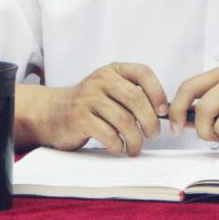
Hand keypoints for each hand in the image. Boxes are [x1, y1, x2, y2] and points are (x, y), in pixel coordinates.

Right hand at [43, 63, 166, 155]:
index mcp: (113, 70)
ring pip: (124, 120)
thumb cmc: (90, 105)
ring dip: (135, 139)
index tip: (163, 111)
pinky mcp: (79, 118)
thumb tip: (164, 112)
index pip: (143, 73)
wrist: (53, 112)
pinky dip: (118, 146)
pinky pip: (108, 134)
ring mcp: (88, 98)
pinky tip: (119, 149)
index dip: (158, 92)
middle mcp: (101, 79)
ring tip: (136, 147)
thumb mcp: (110, 90)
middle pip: (136, 99)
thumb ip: (133, 94)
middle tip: (153, 135)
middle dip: (150, 121)